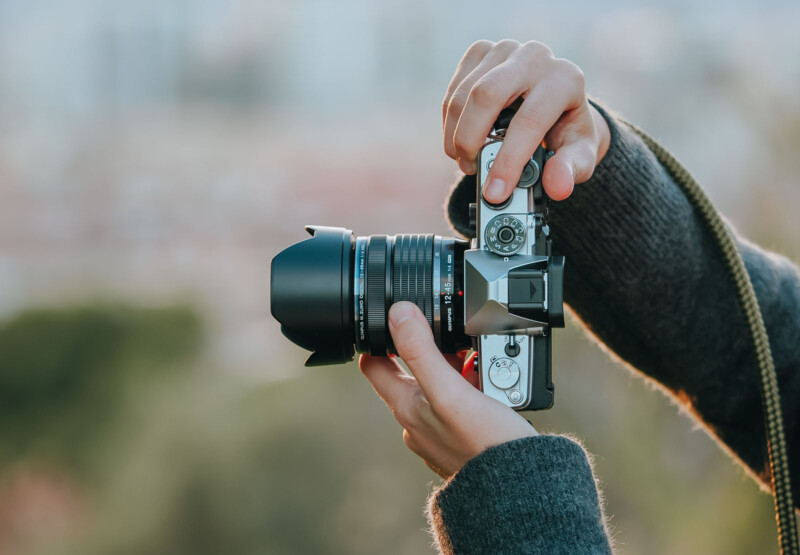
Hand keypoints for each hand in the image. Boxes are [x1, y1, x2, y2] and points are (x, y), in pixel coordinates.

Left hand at [359, 302, 536, 478]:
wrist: (520, 487)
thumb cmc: (484, 445)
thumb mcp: (450, 390)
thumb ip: (422, 352)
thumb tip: (398, 314)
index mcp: (406, 407)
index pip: (374, 364)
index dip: (379, 338)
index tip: (394, 318)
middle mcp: (418, 421)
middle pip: (412, 370)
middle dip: (431, 349)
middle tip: (451, 333)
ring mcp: (440, 431)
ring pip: (440, 385)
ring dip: (457, 367)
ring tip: (481, 358)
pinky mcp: (462, 437)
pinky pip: (461, 402)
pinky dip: (473, 387)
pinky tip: (493, 382)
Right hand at [442, 39, 610, 201]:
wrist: (556, 105)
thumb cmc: (565, 132)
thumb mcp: (579, 156)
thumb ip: (571, 171)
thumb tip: (558, 186)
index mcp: (564, 80)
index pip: (529, 120)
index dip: (508, 160)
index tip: (494, 192)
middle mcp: (535, 57)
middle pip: (486, 95)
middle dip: (470, 140)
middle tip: (471, 170)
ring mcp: (505, 50)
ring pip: (463, 95)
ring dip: (456, 137)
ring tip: (466, 161)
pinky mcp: (481, 53)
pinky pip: (453, 91)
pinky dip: (450, 124)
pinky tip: (460, 140)